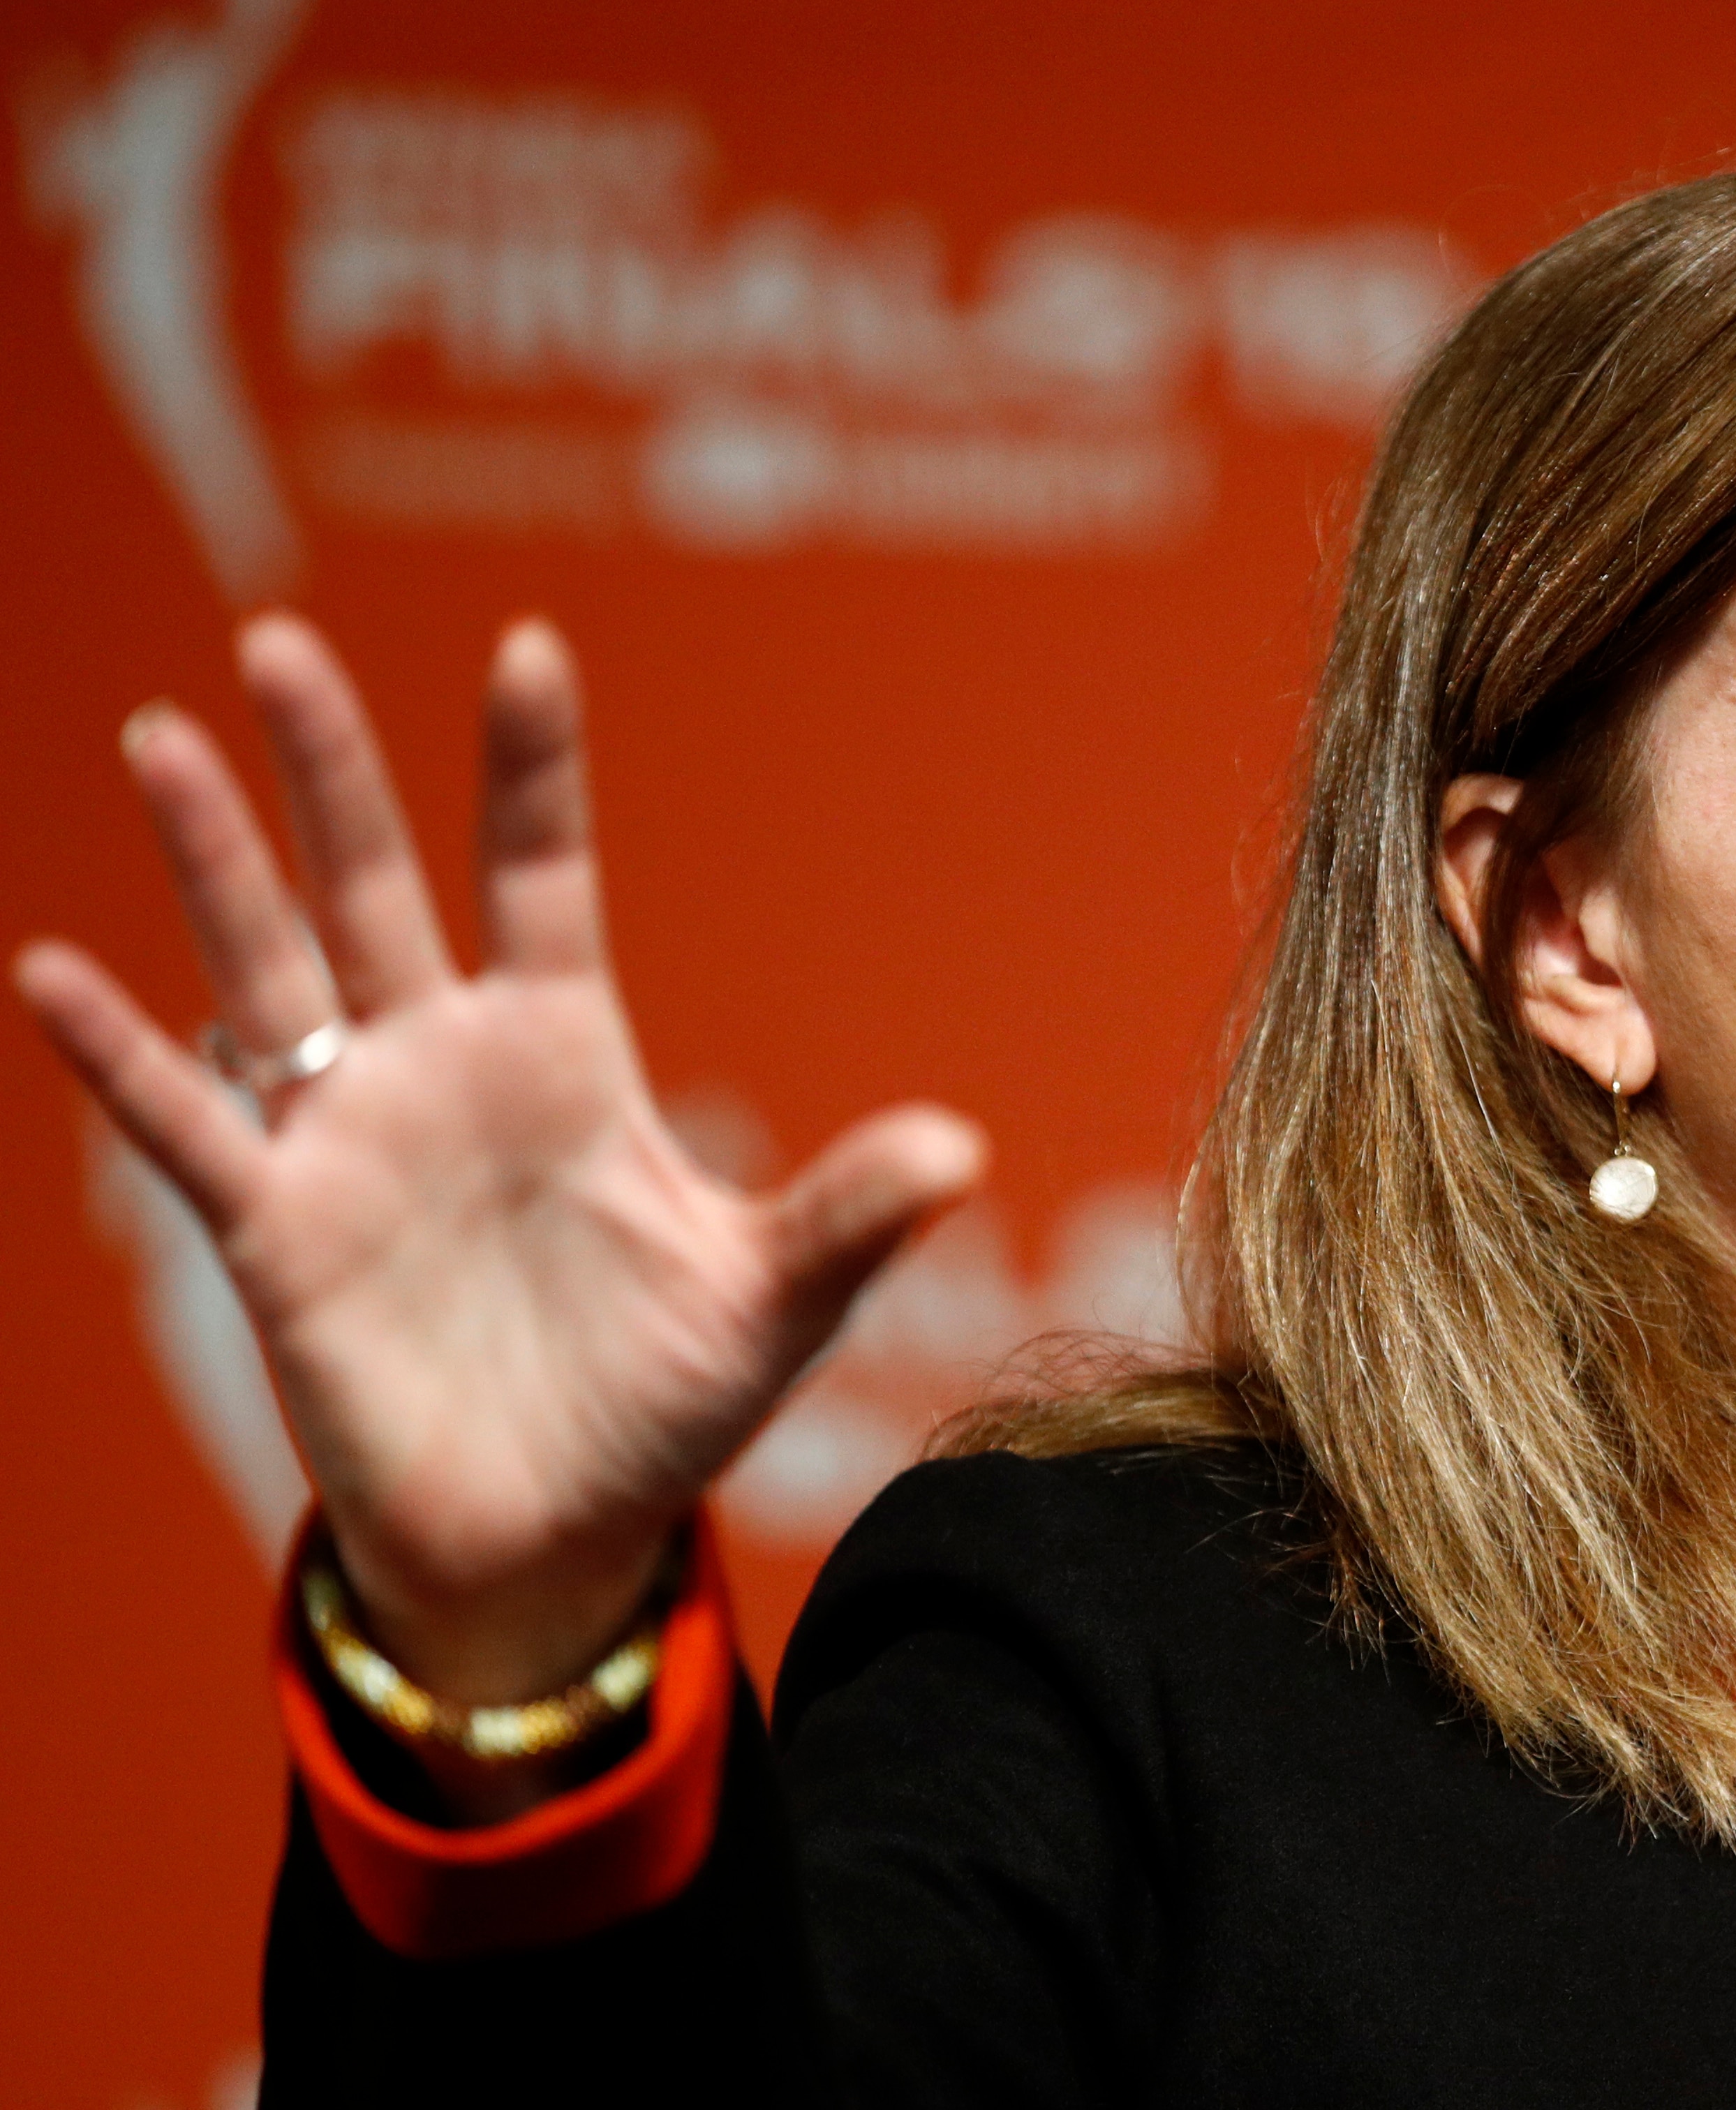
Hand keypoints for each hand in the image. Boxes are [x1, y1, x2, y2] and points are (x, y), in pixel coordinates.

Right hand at [16, 615, 984, 1706]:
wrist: (557, 1538)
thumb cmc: (664, 1405)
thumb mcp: (770, 1303)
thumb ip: (847, 1216)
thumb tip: (965, 1149)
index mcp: (568, 1056)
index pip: (543, 876)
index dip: (533, 771)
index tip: (529, 647)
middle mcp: (445, 1069)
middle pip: (380, 886)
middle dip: (335, 771)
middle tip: (284, 640)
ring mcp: (351, 1140)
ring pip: (268, 967)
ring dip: (217, 861)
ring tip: (162, 737)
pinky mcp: (277, 1231)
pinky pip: (188, 1124)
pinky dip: (122, 1055)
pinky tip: (52, 971)